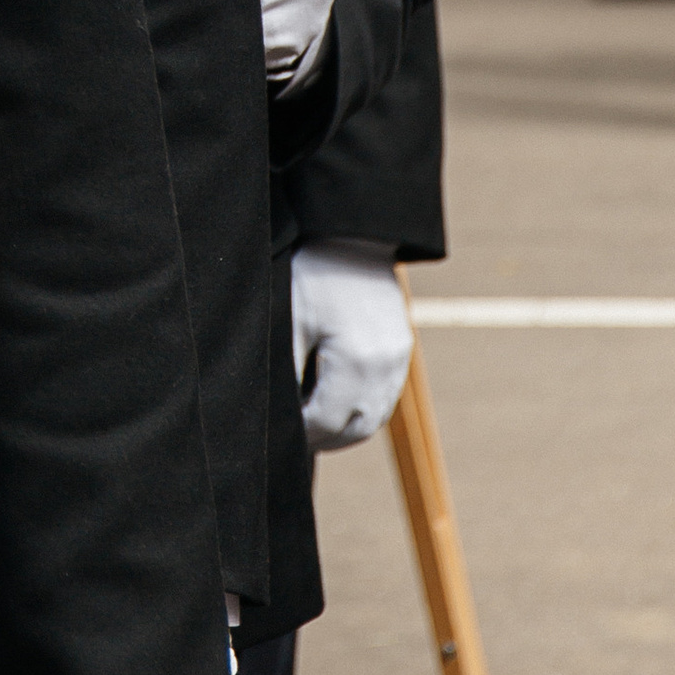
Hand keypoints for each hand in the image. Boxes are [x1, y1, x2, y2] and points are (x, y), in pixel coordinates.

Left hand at [292, 238, 412, 449]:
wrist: (354, 235)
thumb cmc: (315, 272)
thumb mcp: (290, 318)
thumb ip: (284, 367)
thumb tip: (273, 409)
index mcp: (356, 362)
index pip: (327, 420)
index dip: (302, 433)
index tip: (280, 434)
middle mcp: (385, 367)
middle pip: (357, 428)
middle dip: (325, 438)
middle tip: (295, 438)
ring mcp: (399, 359)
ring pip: (374, 417)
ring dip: (345, 427)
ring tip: (313, 424)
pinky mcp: (402, 349)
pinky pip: (385, 396)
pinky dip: (362, 408)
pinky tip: (337, 402)